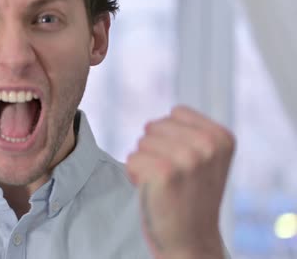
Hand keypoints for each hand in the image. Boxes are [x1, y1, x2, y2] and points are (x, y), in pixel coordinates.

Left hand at [126, 106, 234, 258]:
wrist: (190, 240)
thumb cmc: (190, 196)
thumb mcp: (204, 158)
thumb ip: (188, 132)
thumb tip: (150, 122)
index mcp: (221, 137)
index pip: (175, 113)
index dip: (170, 137)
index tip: (184, 163)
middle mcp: (208, 145)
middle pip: (154, 126)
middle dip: (155, 150)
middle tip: (172, 178)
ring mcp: (187, 158)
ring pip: (141, 143)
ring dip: (145, 164)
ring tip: (163, 185)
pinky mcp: (164, 173)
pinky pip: (131, 160)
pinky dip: (135, 175)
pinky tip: (153, 192)